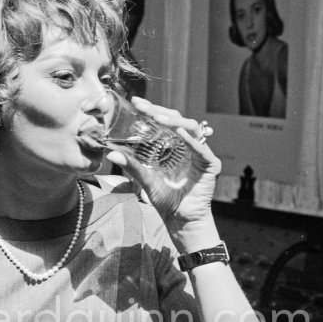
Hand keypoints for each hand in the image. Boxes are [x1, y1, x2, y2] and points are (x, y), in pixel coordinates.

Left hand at [106, 97, 220, 224]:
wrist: (180, 220)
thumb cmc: (165, 200)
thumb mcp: (145, 179)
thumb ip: (131, 166)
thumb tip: (111, 153)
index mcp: (173, 145)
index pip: (164, 122)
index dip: (151, 111)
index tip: (136, 102)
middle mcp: (188, 145)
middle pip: (177, 119)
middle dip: (159, 111)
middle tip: (142, 106)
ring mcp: (200, 153)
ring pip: (191, 127)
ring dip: (174, 121)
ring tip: (158, 119)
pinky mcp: (211, 164)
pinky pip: (201, 148)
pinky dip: (190, 140)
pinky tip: (179, 132)